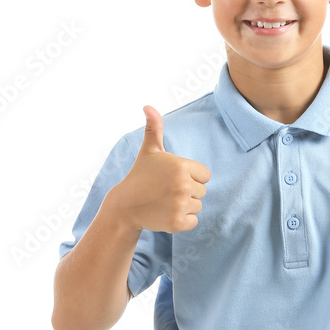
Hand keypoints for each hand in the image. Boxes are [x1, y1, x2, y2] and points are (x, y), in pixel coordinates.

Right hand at [109, 105, 210, 233]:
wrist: (124, 206)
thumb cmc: (140, 176)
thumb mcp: (149, 151)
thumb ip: (154, 128)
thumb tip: (148, 106)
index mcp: (181, 166)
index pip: (205, 175)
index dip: (191, 177)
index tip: (172, 179)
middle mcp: (183, 184)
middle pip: (202, 191)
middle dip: (187, 192)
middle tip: (166, 192)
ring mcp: (180, 204)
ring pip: (198, 207)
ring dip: (184, 207)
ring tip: (164, 202)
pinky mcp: (177, 222)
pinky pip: (194, 221)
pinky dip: (182, 221)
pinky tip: (166, 214)